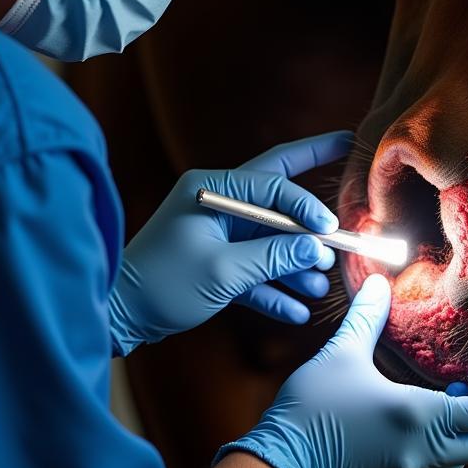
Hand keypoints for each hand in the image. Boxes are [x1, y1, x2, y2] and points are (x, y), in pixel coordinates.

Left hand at [108, 131, 350, 355]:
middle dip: (311, 184)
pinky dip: (274, 290)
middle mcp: (216, 205)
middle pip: (275, 191)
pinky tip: (297, 311)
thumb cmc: (162, 284)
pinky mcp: (215, 265)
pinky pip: (254, 272)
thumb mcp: (222, 270)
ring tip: (322, 281)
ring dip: (295, 261)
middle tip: (348, 152)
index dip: (306, 204)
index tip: (330, 227)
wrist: (120, 316)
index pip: (272, 184)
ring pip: (269, 240)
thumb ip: (272, 256)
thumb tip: (316, 249)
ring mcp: (216, 234)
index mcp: (210, 191)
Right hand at [215, 274, 467, 467]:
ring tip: (449, 394)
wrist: (280, 460)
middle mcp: (422, 449)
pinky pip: (435, 463)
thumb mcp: (341, 353)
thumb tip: (378, 283)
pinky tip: (419, 415)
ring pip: (461, 456)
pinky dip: (444, 440)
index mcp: (420, 418)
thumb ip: (366, 316)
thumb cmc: (312, 406)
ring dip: (467, 427)